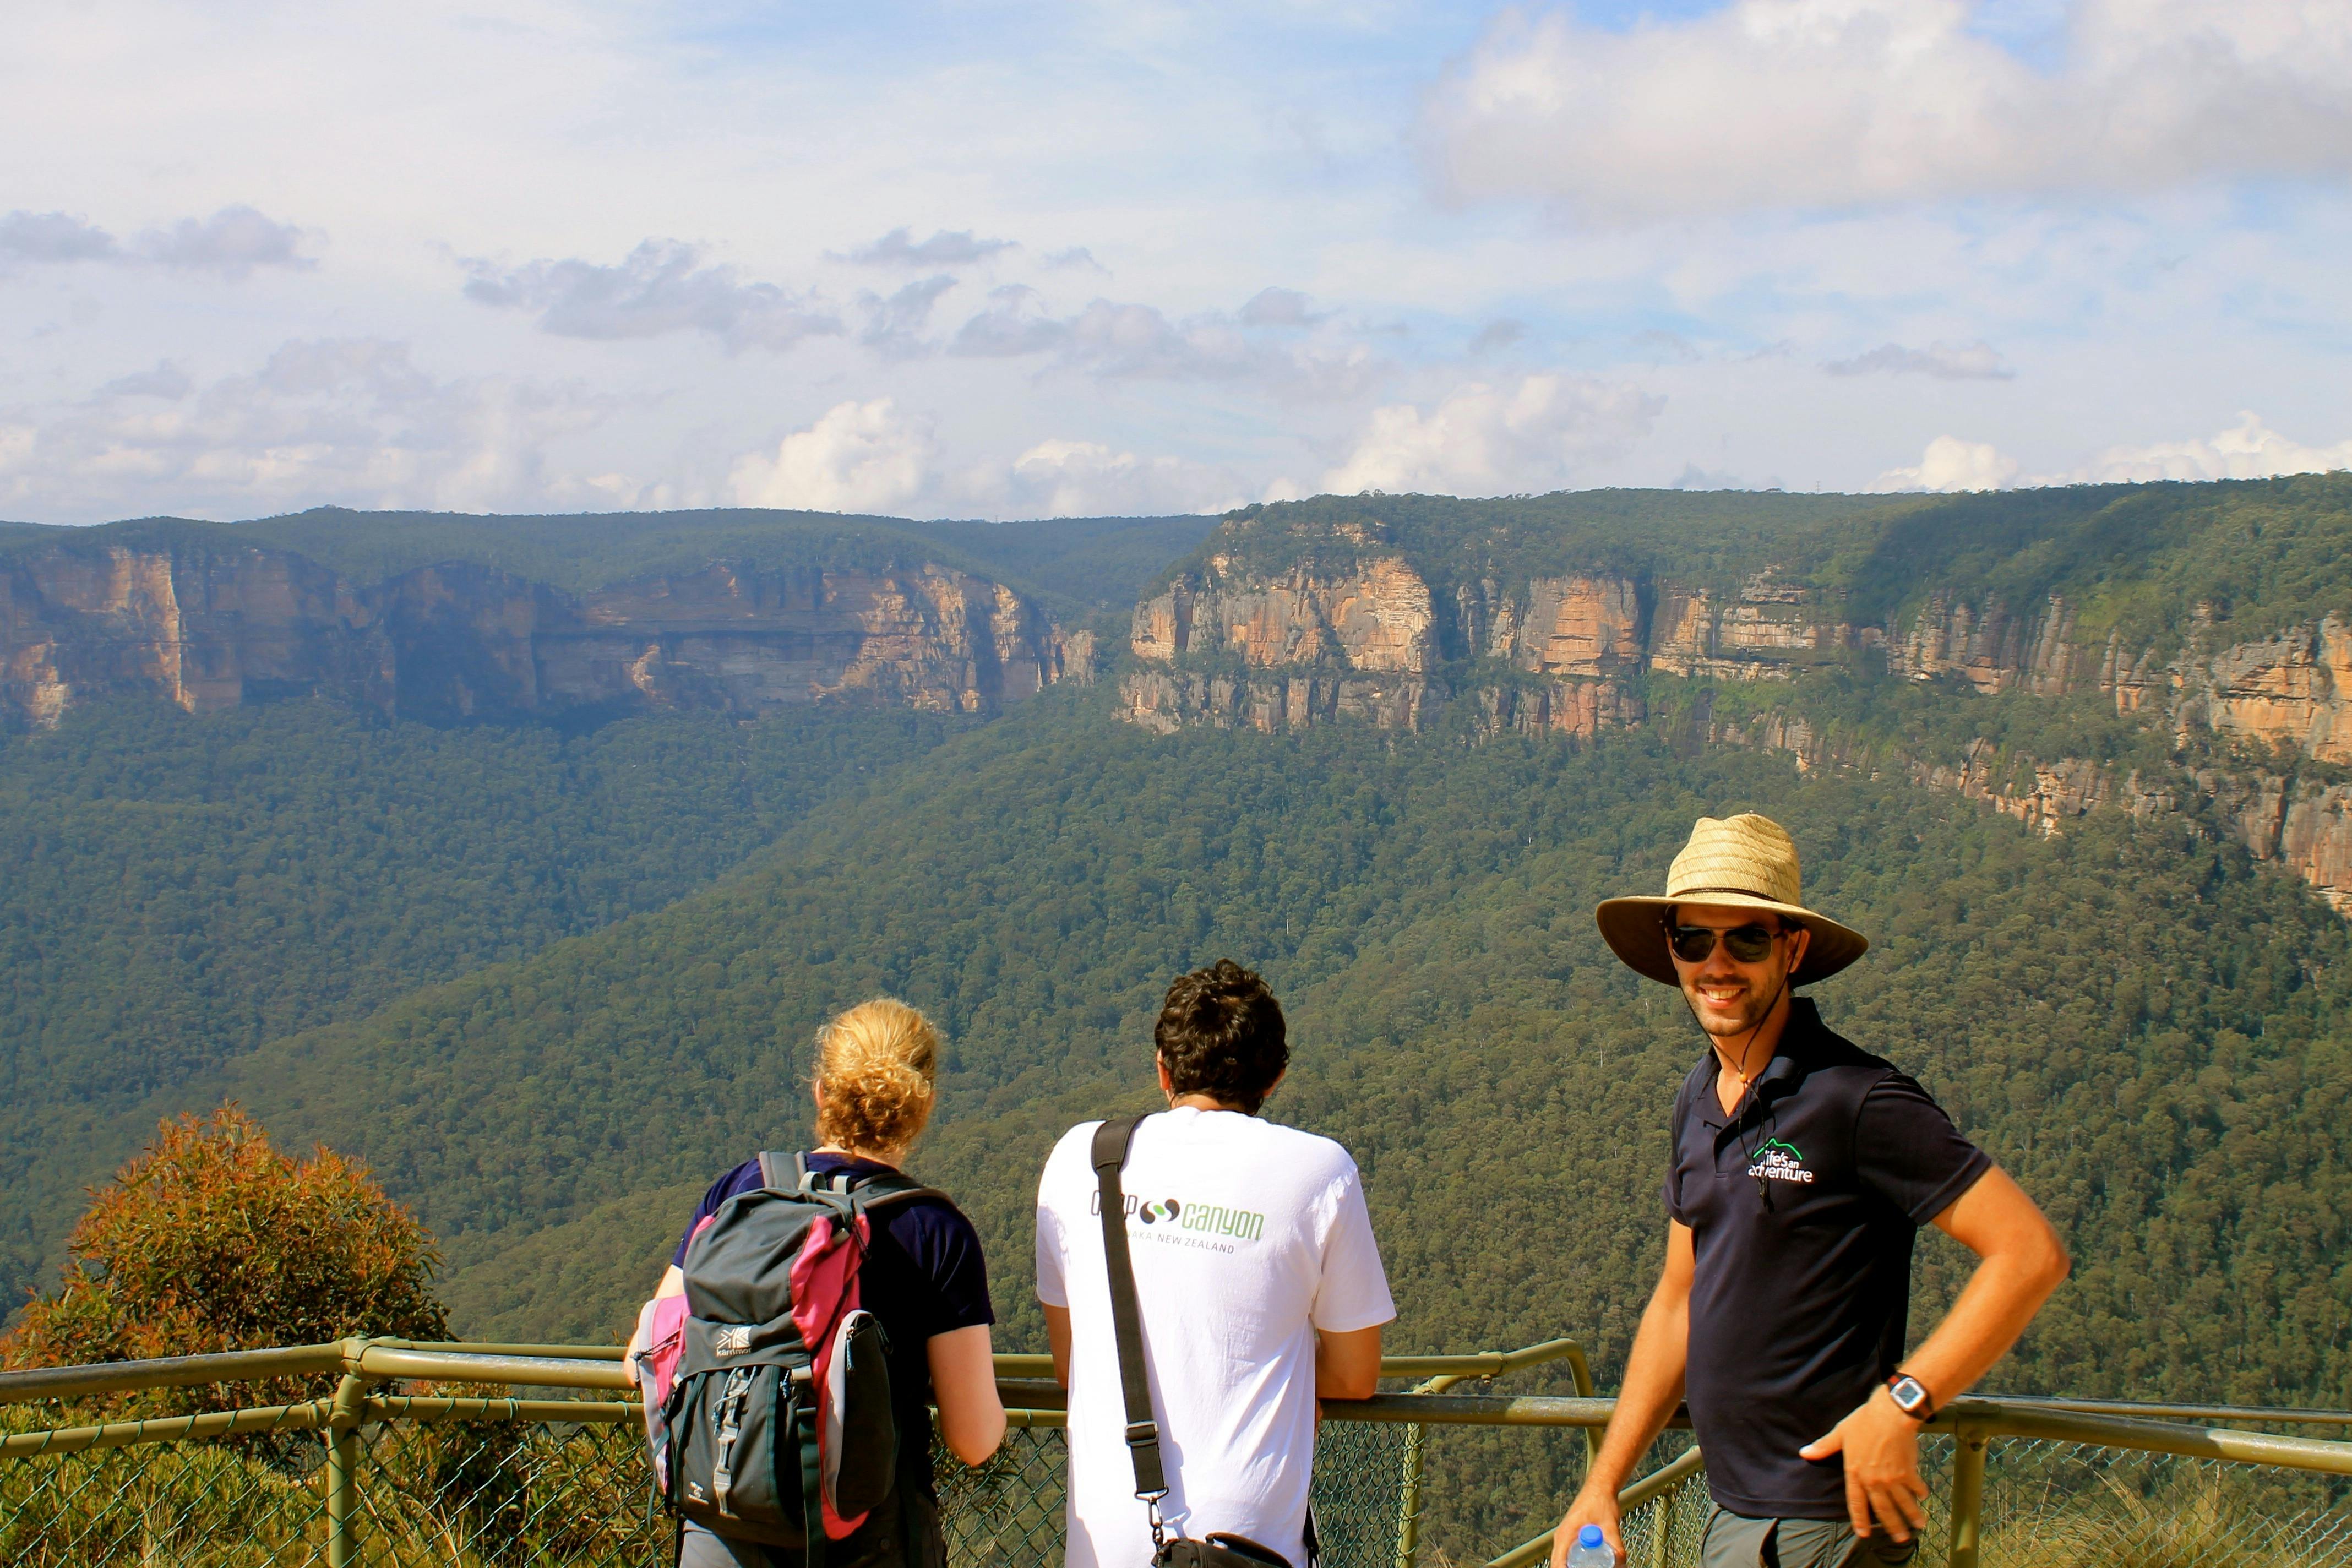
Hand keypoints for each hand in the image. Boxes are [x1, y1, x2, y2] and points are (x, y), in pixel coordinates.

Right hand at [1547, 1485, 1621, 1566]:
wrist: (1600, 1488)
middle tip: (1594, 1567)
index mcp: (1565, 1534)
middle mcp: (1561, 1538)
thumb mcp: (1610, 1526)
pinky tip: (1594, 1562)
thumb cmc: (1601, 1502)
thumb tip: (1621, 1562)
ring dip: (1576, 1566)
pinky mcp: (1571, 1538)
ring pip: (1565, 1561)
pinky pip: (1570, 1556)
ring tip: (1596, 1563)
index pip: (1558, 1562)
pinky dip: (1579, 1562)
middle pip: (1560, 1564)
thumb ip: (1616, 1546)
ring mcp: (1565, 1538)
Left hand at [1798, 1389, 1929, 1542]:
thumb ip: (1824, 1447)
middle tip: (1901, 1539)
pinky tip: (1923, 1497)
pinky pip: (1915, 1487)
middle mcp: (1873, 1481)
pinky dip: (1920, 1493)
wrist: (1889, 1416)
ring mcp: (1892, 1479)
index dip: (1860, 1519)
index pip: (1856, 1503)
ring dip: (1911, 1516)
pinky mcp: (1908, 1472)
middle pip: (1883, 1509)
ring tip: (1918, 1525)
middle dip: (1892, 1526)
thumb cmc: (1863, 1422)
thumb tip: (1804, 1453)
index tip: (1864, 1533)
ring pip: (1902, 1503)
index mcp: (1855, 1473)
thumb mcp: (1840, 1433)